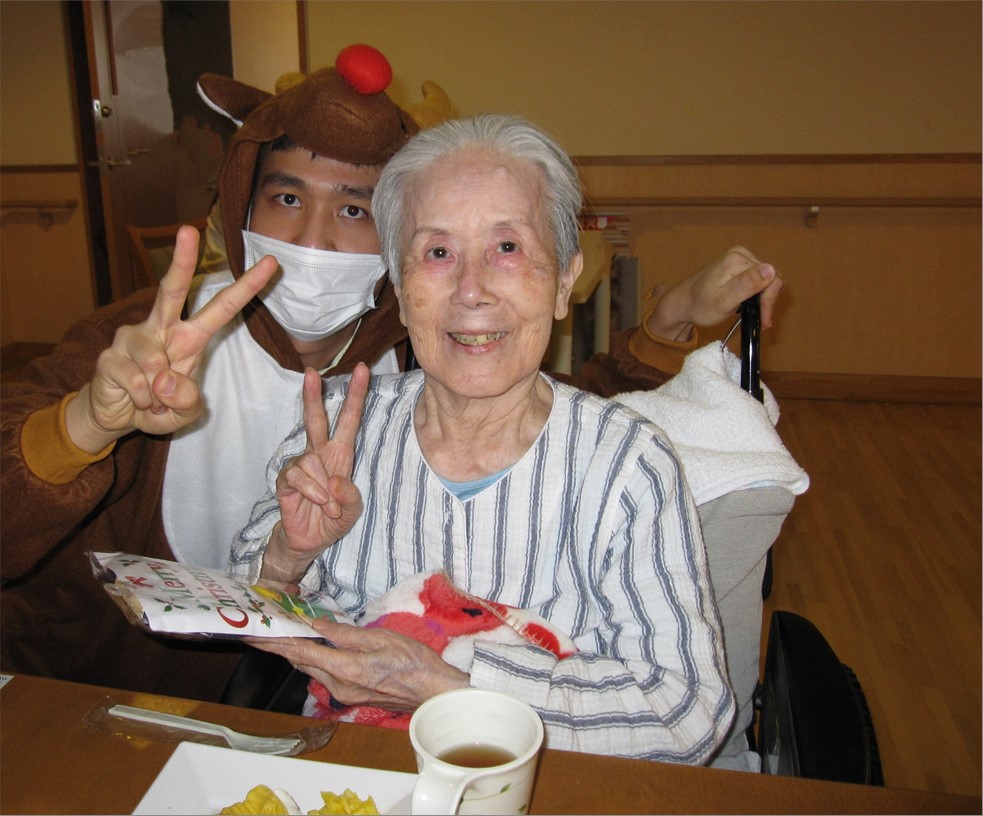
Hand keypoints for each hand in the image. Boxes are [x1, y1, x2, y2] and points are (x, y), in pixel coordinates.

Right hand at [65, 225, 277, 452]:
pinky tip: (135, 399)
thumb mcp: (185, 412)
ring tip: (151, 400)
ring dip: (157, 393)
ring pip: (154, 360)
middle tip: (189, 230)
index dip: (247, 287)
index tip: (271, 263)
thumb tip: (164, 379)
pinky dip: (142, 401)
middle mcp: (161, 327)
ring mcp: (132, 337)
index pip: (222, 307)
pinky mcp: (109, 355)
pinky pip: (137, 382)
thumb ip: (187, 401)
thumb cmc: (157, 405)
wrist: (114, 416)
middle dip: (182, 261)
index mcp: (190, 336)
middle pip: (172, 290)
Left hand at [248, 617, 469, 710]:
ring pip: (310, 669)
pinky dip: (310, 659)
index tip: (254, 633)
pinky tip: (306, 648)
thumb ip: (345, 633)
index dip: (275, 641)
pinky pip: (322, 674)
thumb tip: (317, 625)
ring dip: (292, 653)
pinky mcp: (350, 694)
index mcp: (345, 668)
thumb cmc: (414, 661)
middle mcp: (338, 685)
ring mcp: (343, 693)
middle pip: (300, 662)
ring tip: (275, 636)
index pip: (301, 652)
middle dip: (277, 646)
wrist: (434, 691)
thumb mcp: (381, 638)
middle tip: (257, 630)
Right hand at [261, 365, 369, 583]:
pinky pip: (298, 476)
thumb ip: (350, 496)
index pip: (349, 420)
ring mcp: (301, 465)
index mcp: (341, 454)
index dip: (356, 395)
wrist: (310, 541)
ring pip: (311, 461)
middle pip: (316, 419)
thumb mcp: (352, 510)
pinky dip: (312, 491)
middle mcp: (320, 454)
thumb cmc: (332, 519)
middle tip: (312, 372)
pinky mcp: (286, 479)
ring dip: (323, 487)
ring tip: (328, 506)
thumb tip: (334, 480)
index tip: (363, 370)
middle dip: (314, 396)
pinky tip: (317, 503)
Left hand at [644, 246, 782, 341]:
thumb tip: (770, 269)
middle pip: (770, 277)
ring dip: (763, 299)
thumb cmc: (700, 307)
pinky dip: (756, 294)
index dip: (770, 301)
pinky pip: (756, 278)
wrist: (682, 304)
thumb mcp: (724, 301)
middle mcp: (740, 253)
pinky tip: (751, 307)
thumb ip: (746, 285)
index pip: (771, 277)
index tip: (764, 320)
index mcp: (737, 259)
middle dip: (767, 301)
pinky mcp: (737, 264)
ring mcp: (738, 257)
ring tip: (757, 317)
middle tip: (762, 321)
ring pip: (765, 278)